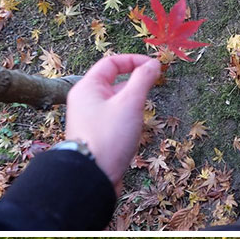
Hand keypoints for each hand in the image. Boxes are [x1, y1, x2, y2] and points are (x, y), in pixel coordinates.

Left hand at [65, 53, 160, 193]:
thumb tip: (154, 64)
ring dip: (132, 104)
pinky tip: (134, 132)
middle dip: (135, 84)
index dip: (134, 61)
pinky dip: (127, 119)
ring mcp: (89, 119)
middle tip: (152, 90)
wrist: (91, 178)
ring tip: (141, 117)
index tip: (155, 67)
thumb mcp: (130, 103)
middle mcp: (84, 101)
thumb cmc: (108, 137)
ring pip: (116, 102)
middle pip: (114, 82)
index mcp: (87, 88)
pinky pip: (114, 118)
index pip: (111, 62)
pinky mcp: (95, 135)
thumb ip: (143, 79)